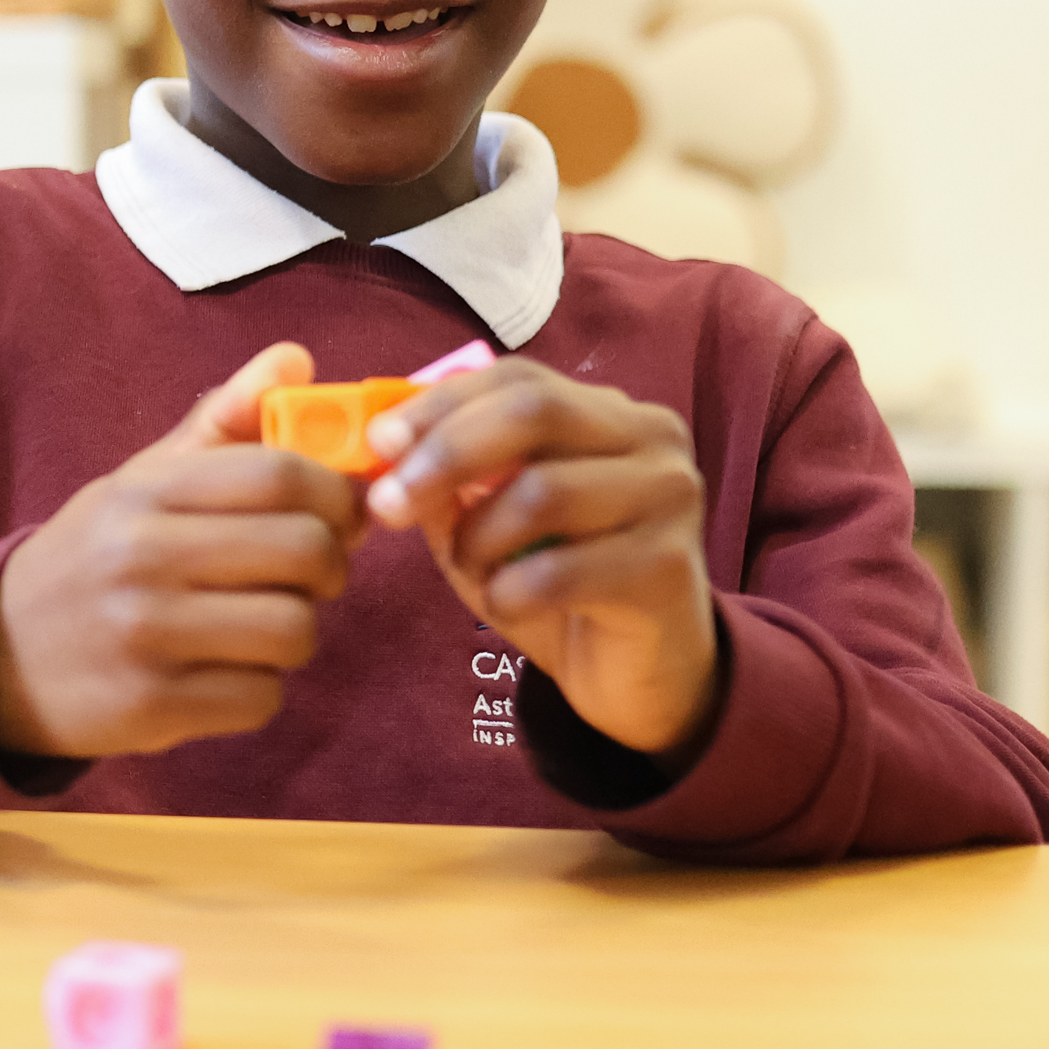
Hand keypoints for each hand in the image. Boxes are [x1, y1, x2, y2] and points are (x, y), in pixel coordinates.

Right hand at [0, 343, 364, 759]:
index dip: (334, 493)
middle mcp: (140, 556)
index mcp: (143, 491)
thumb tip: (296, 357)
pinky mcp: (152, 705)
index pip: (279, 473)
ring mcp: (144, 634)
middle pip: (304, 550)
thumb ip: (222, 422)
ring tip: (258, 625)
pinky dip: (257, 689)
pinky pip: (262, 698)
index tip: (336, 513)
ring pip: (294, 630)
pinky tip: (221, 672)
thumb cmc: (94, 558)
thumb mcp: (141, 482)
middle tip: (308, 575)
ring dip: (295, 632)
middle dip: (330, 566)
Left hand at [366, 361, 718, 757]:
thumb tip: (381, 442)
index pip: (517, 377)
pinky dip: (509, 590)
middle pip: (534, 410)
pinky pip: (560, 571)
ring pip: (543, 491)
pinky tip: (505, 603)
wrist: (640, 671)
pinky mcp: (668, 568)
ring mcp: (670, 499)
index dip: (439, 404)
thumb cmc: (558, 582)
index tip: (378, 443)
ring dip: (477, 536)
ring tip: (469, 567)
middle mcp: (653, 441)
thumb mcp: (491, 519)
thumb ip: (448, 476)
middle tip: (388, 504)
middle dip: (445, 454)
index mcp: (610, 413)